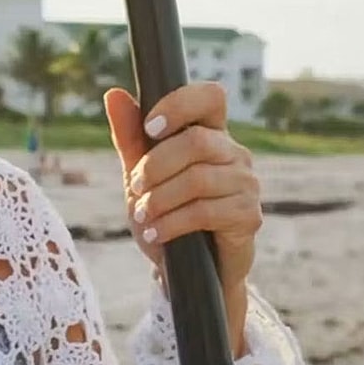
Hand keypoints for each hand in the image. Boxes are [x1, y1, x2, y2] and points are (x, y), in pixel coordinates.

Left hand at [104, 83, 261, 354]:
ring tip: (143, 216)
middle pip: (196, 142)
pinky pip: (206, 212)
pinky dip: (172, 223)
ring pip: (198, 179)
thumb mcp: (140, 175)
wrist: (183, 270)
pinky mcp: (249, 215)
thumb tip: (114, 94)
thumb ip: (130, 137)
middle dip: (155, 166)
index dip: (180, 105)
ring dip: (160, 199)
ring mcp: (246, 183)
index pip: (210, 97)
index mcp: (211, 133)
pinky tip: (156, 234)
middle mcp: (234, 152)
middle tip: (136, 188)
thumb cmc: (166, 213)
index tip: (149, 126)